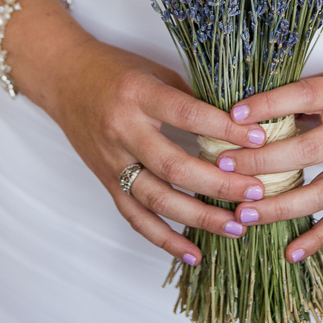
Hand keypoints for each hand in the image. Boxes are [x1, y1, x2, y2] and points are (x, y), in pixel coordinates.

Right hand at [43, 36, 268, 264]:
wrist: (63, 77)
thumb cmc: (114, 69)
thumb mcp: (155, 71)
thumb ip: (190, 98)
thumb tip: (237, 124)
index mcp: (138, 94)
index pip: (187, 115)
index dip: (224, 130)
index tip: (258, 139)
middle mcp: (122, 130)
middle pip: (174, 166)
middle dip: (219, 184)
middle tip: (255, 192)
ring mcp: (111, 159)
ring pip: (156, 199)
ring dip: (199, 218)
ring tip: (236, 226)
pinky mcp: (105, 180)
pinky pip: (135, 217)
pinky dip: (164, 239)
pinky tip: (194, 253)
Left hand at [218, 63, 322, 262]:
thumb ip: (293, 97)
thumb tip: (243, 115)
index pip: (302, 96)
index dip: (268, 106)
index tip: (233, 116)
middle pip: (307, 150)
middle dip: (262, 162)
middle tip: (224, 167)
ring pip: (322, 192)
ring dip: (280, 206)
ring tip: (244, 212)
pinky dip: (318, 237)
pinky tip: (290, 252)